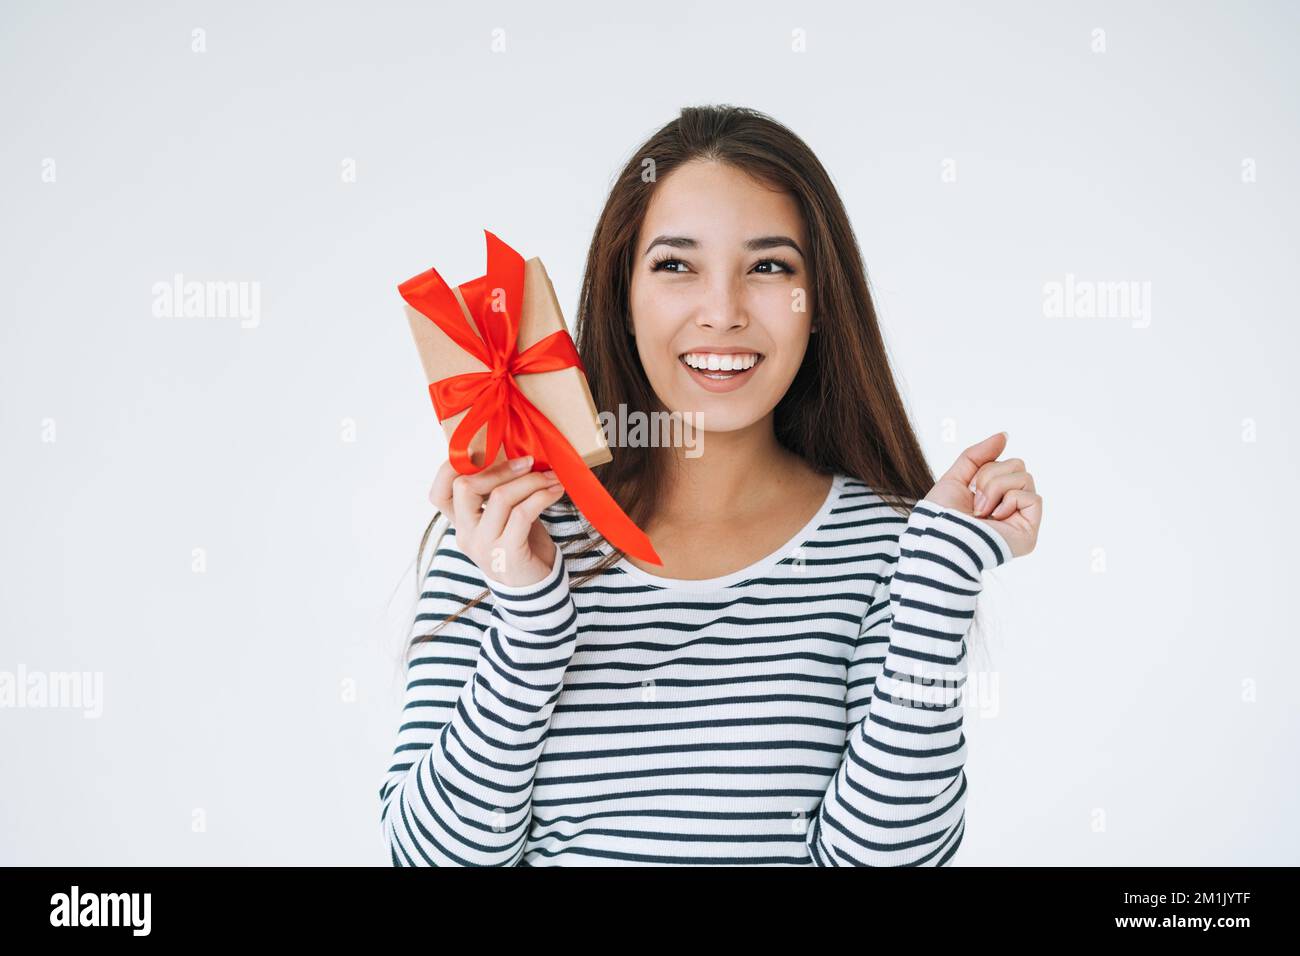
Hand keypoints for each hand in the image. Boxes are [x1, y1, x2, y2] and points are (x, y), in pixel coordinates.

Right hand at [429, 454, 566, 587]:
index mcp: (461, 524)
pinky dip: (542, 496)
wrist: (535, 590)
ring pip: (499, 497)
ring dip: (530, 481)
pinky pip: (523, 514)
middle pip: (465, 487)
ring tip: (551, 477)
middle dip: (500, 468)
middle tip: (529, 462)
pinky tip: (555, 492)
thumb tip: (516, 455)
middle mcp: (466, 535)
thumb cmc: (521, 546)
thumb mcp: (504, 518)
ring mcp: (485, 546)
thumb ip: (499, 494)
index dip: (452, 468)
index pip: (438, 493)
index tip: (483, 451)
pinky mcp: (508, 554)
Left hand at [923, 432, 1040, 558]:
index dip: (985, 468)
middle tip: (975, 501)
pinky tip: (995, 517)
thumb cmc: (942, 515)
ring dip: (996, 488)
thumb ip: (978, 455)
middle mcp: (1010, 507)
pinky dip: (1010, 501)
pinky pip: (1033, 497)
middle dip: (991, 476)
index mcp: (995, 496)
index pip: (1006, 463)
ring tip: (981, 510)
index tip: (970, 487)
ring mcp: (1020, 519)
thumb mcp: (957, 477)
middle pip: (1018, 465)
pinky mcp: (1029, 532)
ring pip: (1025, 477)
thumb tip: (1004, 436)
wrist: (939, 537)